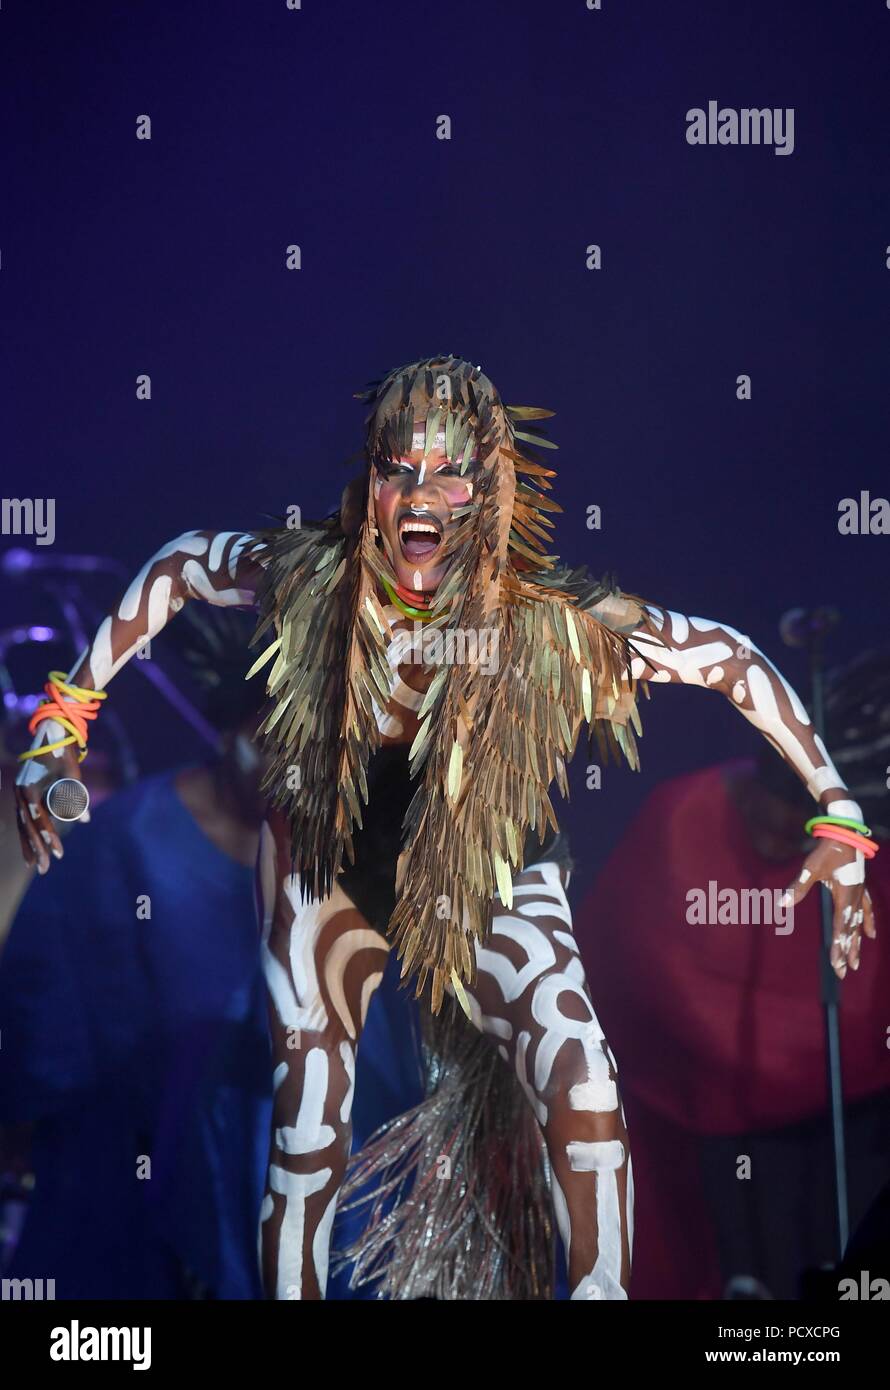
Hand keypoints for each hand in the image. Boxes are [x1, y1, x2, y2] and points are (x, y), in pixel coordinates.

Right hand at [14, 745, 82, 874]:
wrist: (51, 732)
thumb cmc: (63, 752)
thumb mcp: (72, 773)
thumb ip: (77, 796)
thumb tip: (84, 820)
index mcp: (29, 787)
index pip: (39, 819)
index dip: (49, 837)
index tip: (59, 854)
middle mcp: (20, 792)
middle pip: (28, 826)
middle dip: (37, 848)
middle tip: (45, 870)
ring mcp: (19, 793)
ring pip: (23, 825)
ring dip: (29, 845)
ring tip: (34, 866)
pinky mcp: (24, 794)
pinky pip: (25, 818)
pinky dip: (28, 833)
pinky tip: (32, 848)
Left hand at [786, 839, 875, 977]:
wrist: (845, 832)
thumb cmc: (827, 850)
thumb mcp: (811, 868)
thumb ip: (798, 887)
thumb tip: (782, 903)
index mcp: (844, 896)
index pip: (840, 928)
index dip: (838, 947)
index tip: (836, 964)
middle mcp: (855, 898)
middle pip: (852, 931)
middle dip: (847, 952)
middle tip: (845, 972)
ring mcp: (860, 893)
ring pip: (860, 924)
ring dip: (857, 943)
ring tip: (856, 961)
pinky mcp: (861, 886)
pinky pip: (868, 909)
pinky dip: (869, 921)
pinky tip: (871, 934)